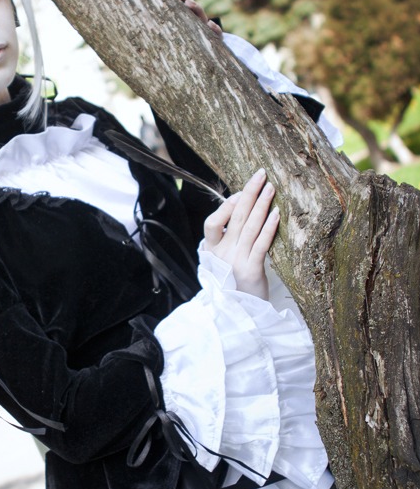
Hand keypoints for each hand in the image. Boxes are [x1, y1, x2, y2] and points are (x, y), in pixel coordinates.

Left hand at [165, 0, 222, 35]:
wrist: (206, 56)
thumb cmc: (188, 40)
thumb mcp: (177, 28)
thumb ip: (170, 13)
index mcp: (189, 15)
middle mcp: (198, 19)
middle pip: (191, 5)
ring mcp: (206, 29)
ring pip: (201, 16)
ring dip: (195, 8)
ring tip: (188, 3)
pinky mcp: (215, 39)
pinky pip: (216, 34)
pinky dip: (214, 29)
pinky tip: (210, 24)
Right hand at [203, 169, 279, 298]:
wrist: (240, 314)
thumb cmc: (235, 284)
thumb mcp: (225, 262)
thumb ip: (229, 241)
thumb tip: (244, 211)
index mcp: (211, 251)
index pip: (212, 223)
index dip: (226, 206)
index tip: (241, 193)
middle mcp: (222, 254)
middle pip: (235, 217)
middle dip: (249, 193)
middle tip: (261, 174)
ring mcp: (235, 262)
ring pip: (249, 227)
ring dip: (262, 204)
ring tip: (272, 188)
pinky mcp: (251, 270)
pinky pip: (261, 244)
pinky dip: (269, 227)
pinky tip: (277, 214)